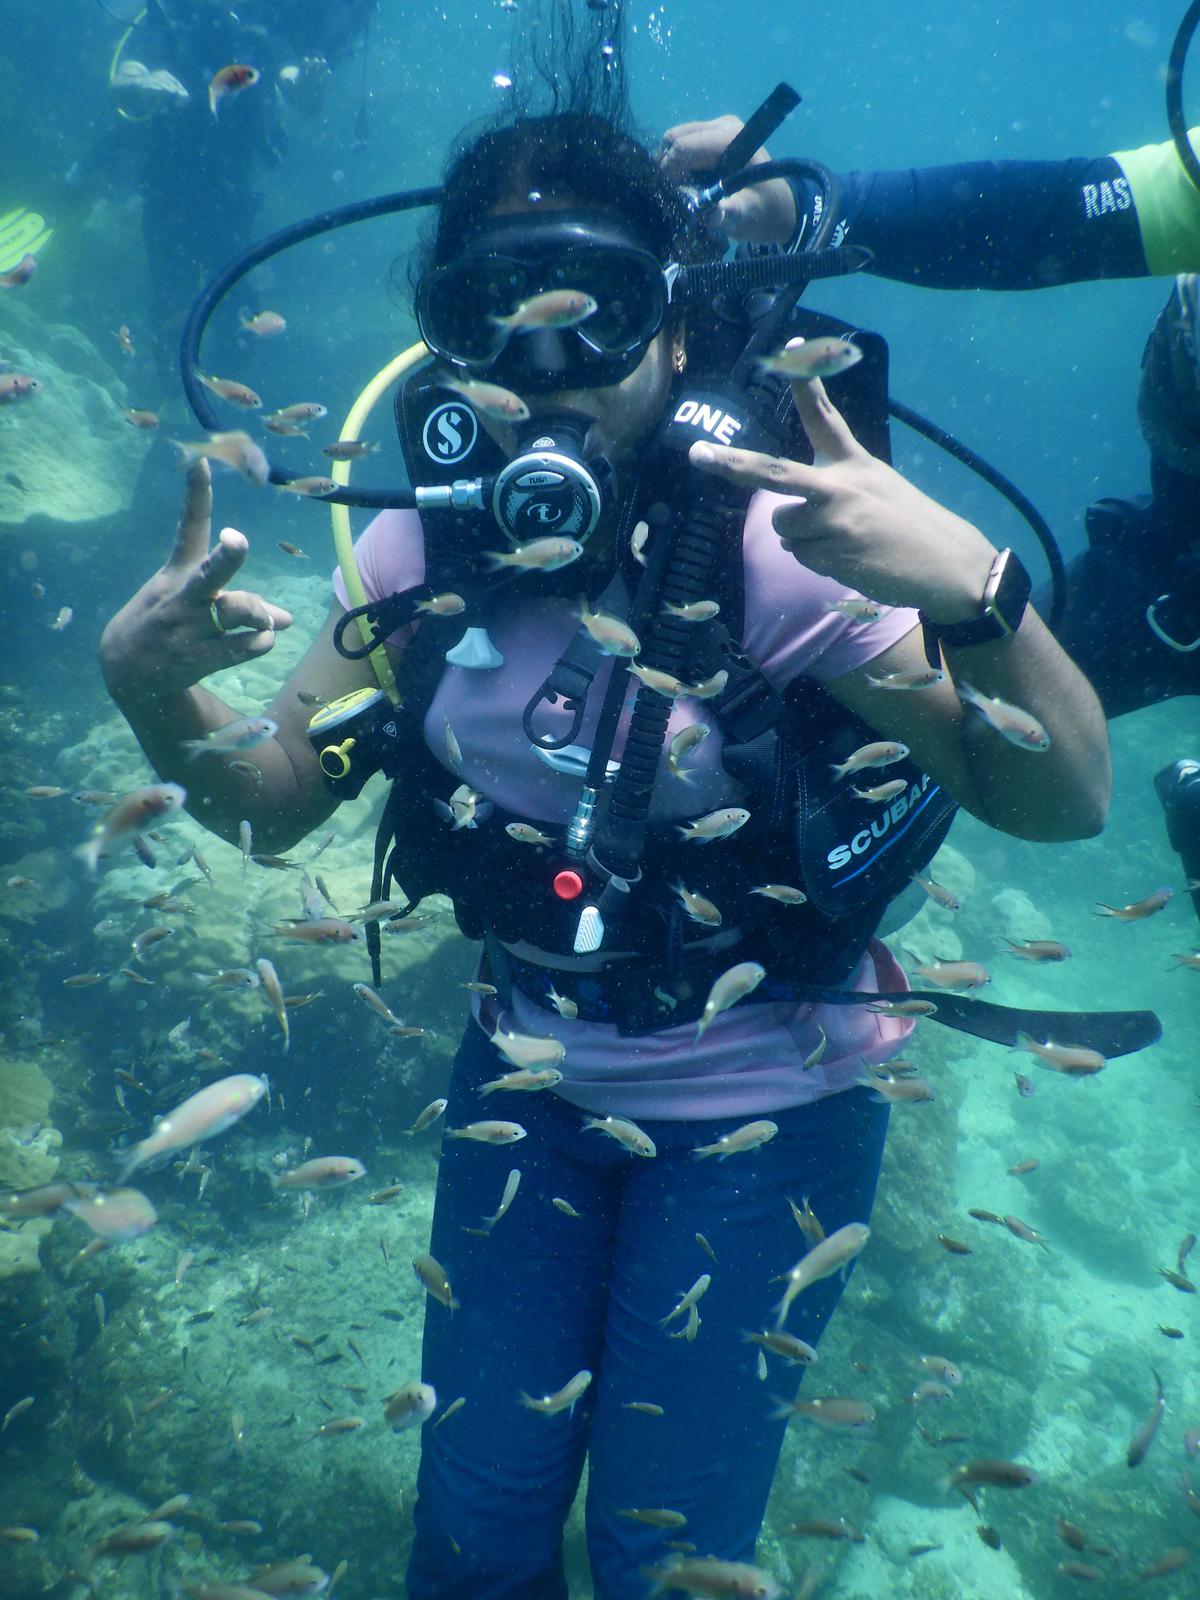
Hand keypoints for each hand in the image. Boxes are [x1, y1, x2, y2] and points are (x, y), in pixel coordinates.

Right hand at [100, 461, 292, 705]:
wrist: (129, 670)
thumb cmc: (170, 621)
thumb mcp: (191, 598)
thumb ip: (243, 602)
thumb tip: (289, 619)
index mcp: (180, 571)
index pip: (189, 527)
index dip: (196, 494)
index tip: (201, 460)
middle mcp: (184, 596)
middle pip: (210, 573)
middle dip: (227, 556)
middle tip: (236, 540)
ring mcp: (190, 628)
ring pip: (238, 611)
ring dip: (261, 614)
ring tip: (267, 622)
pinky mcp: (199, 658)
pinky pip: (244, 647)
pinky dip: (261, 641)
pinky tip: (260, 640)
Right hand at [659, 115, 796, 245]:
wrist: (777, 205)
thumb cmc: (762, 211)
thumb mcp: (745, 216)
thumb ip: (726, 213)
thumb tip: (708, 213)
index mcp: (731, 139)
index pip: (684, 146)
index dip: (669, 171)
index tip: (671, 195)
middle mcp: (722, 126)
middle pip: (674, 138)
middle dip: (667, 166)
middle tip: (674, 193)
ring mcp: (716, 128)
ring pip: (674, 140)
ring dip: (671, 166)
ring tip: (682, 190)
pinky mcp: (712, 136)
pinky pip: (682, 144)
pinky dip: (677, 164)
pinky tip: (688, 183)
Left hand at [687, 370, 997, 621]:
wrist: (947, 564)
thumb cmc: (910, 527)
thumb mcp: (878, 487)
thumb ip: (834, 488)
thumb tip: (784, 516)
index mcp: (853, 462)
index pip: (824, 416)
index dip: (805, 382)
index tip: (790, 346)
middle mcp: (839, 485)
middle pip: (772, 472)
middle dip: (731, 464)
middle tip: (696, 455)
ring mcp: (834, 520)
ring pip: (784, 528)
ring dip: (804, 540)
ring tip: (846, 542)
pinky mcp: (834, 553)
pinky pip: (801, 557)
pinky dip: (820, 562)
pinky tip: (853, 560)